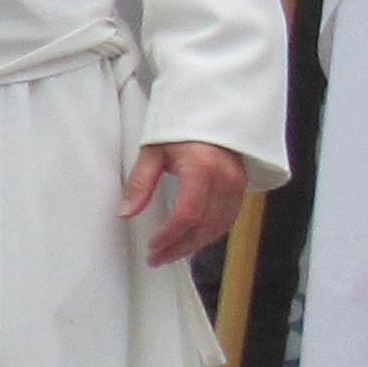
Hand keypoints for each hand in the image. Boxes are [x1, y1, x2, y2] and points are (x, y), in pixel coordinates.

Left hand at [122, 139, 245, 266]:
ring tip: (170, 254)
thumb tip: (126, 213)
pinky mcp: (241, 187)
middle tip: (157, 258)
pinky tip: (190, 240)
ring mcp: (237, 185)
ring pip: (219, 227)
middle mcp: (225, 179)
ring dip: (194, 245)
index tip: (152, 247)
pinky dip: (208, 234)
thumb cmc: (180, 127)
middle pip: (205, 227)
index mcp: (202, 168)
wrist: (212, 108)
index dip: (169, 236)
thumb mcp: (153, 149)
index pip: (187, 215)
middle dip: (180, 247)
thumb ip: (140, 182)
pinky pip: (227, 219)